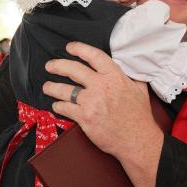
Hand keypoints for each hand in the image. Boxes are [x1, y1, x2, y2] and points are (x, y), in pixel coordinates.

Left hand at [43, 42, 162, 161]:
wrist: (136, 139)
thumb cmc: (139, 116)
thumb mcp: (140, 89)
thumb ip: (130, 76)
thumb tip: (126, 67)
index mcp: (114, 77)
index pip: (93, 56)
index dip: (79, 49)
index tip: (70, 48)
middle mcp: (101, 87)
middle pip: (73, 69)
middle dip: (58, 66)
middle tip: (50, 66)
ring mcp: (91, 102)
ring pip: (64, 90)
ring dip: (52, 87)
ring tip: (47, 87)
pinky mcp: (84, 118)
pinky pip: (65, 108)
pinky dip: (58, 106)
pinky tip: (57, 105)